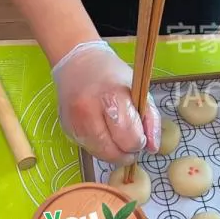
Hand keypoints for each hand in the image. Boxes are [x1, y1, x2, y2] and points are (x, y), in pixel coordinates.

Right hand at [52, 41, 160, 164]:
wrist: (78, 64)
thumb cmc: (113, 77)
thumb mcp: (139, 92)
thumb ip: (150, 120)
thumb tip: (153, 148)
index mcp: (111, 98)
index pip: (129, 138)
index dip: (138, 142)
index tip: (140, 136)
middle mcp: (89, 112)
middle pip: (112, 151)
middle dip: (126, 152)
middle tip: (130, 142)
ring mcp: (75, 122)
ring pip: (99, 154)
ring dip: (112, 152)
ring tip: (117, 138)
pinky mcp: (67, 129)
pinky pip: (88, 149)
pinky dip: (99, 147)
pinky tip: (103, 133)